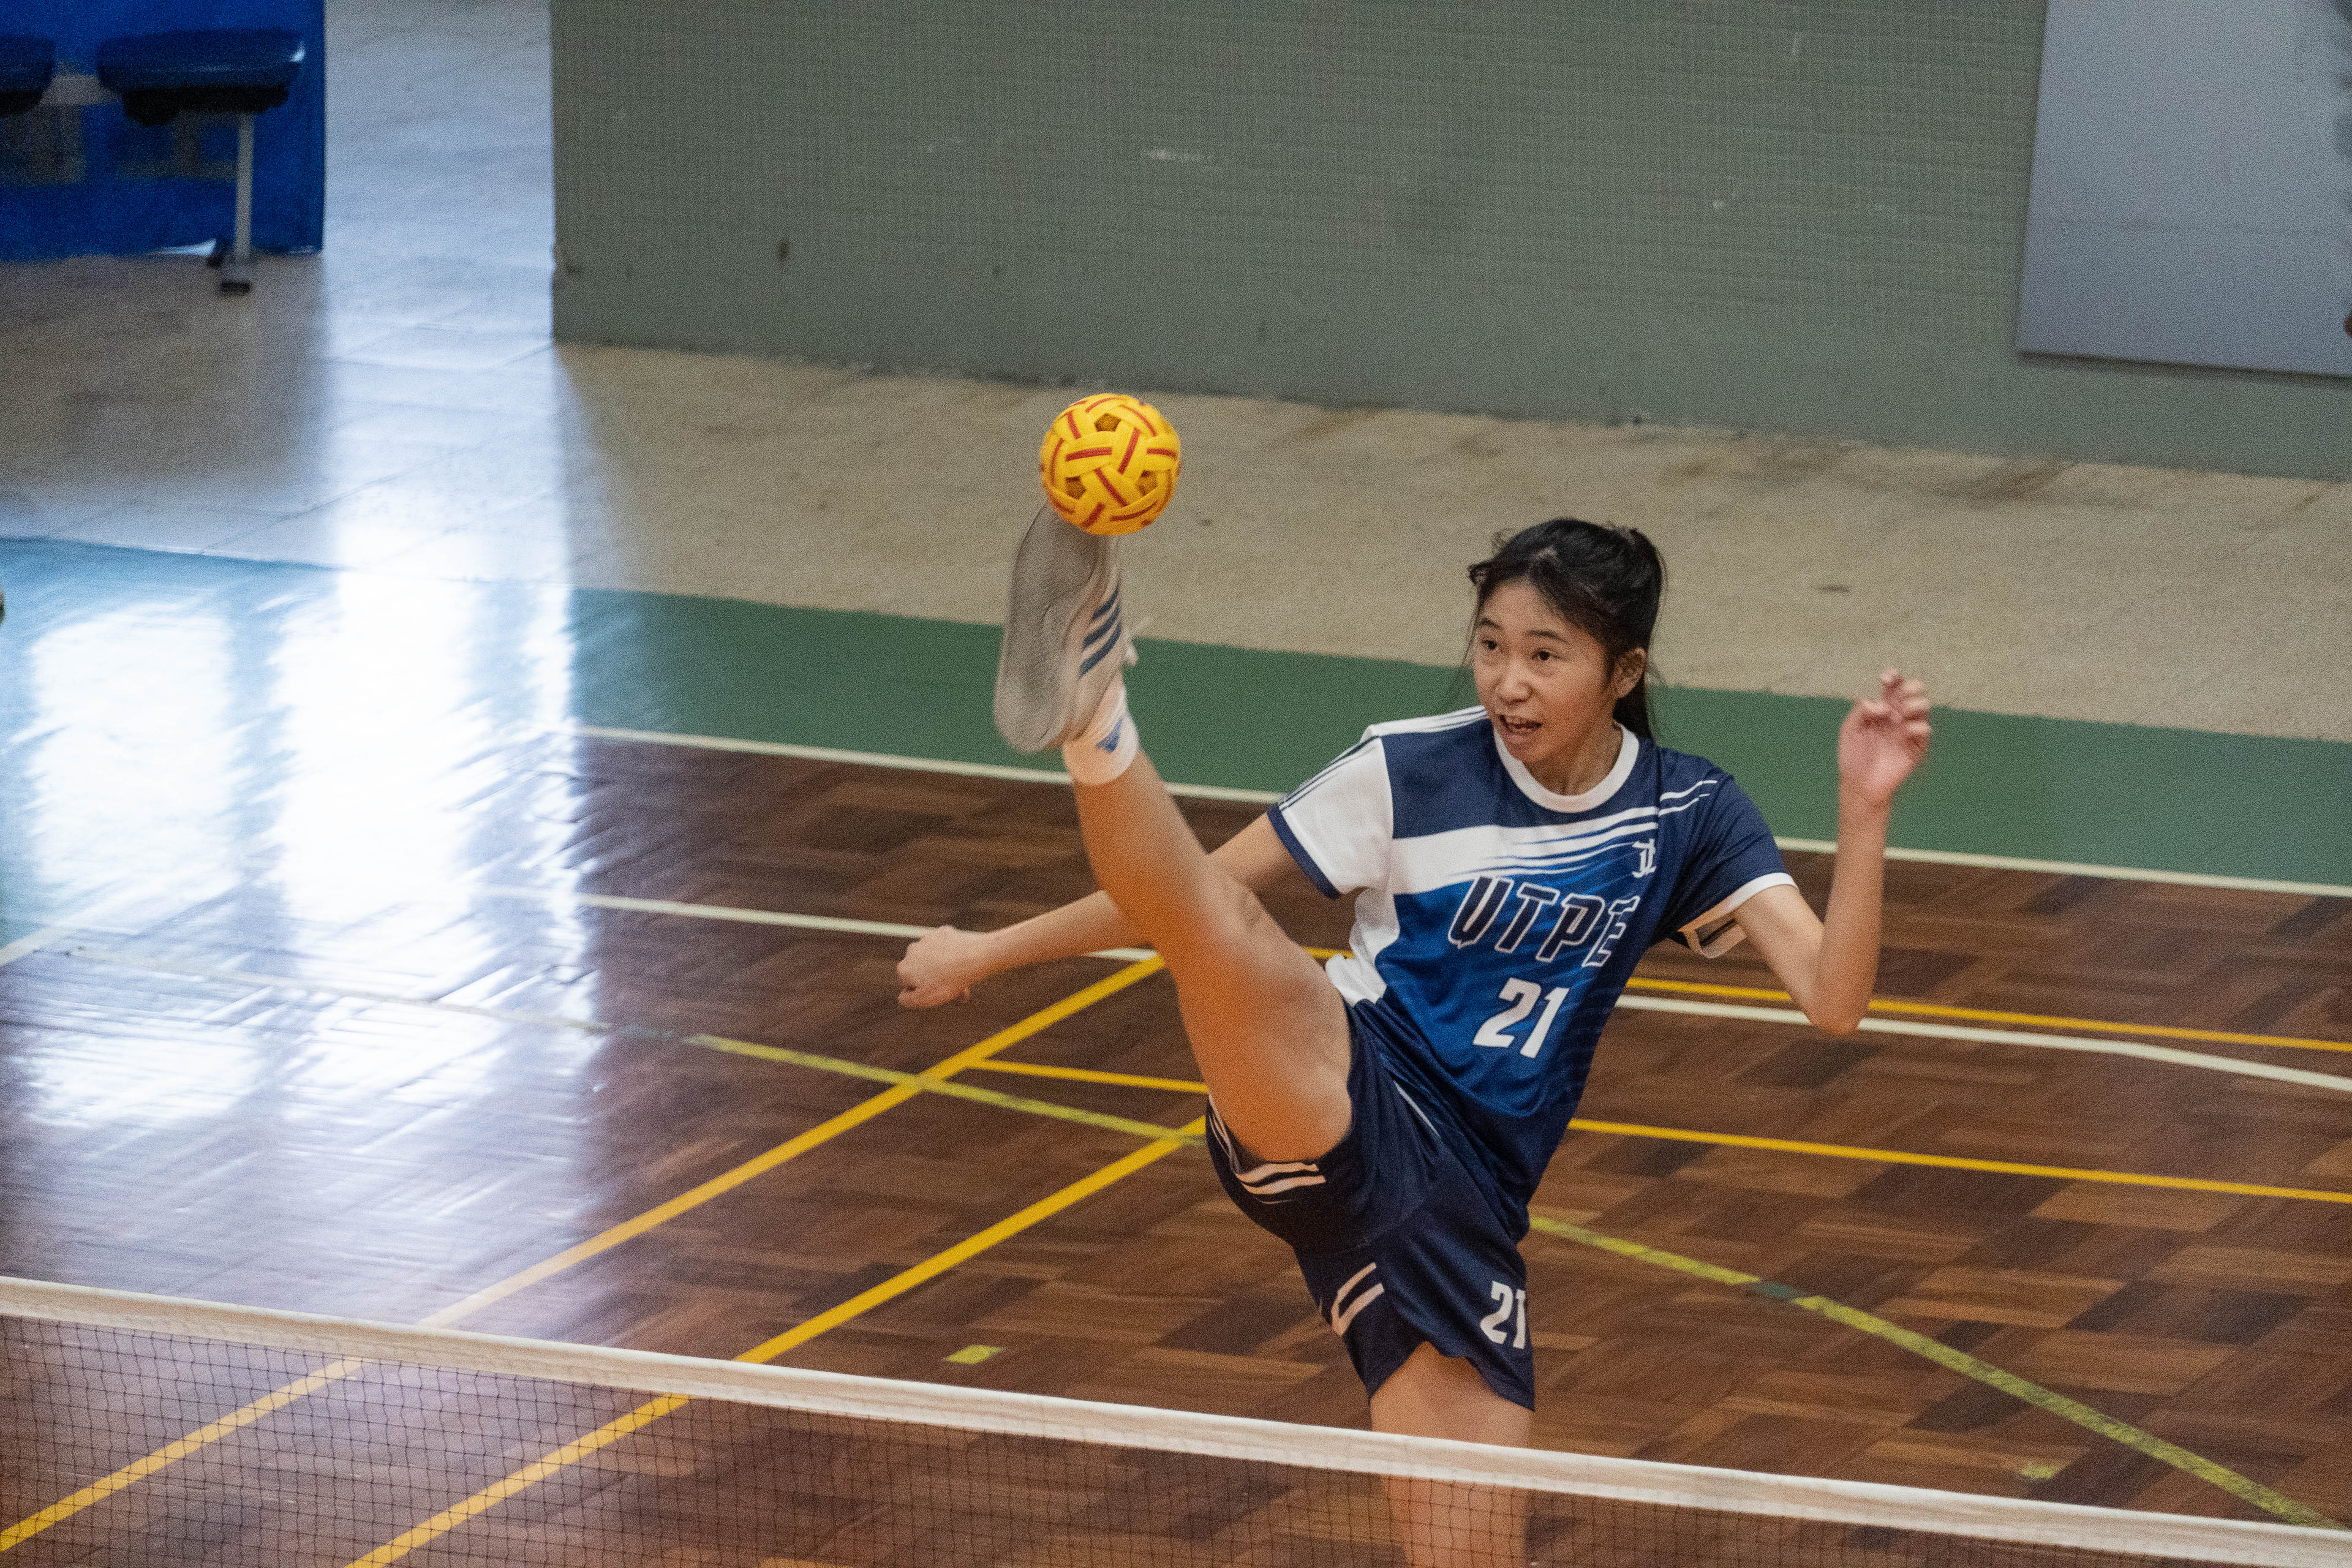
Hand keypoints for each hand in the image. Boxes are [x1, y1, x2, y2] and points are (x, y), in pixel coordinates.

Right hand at [896, 926, 991, 1007]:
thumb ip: (906, 1000)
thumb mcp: (924, 999)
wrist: (973, 957)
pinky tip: (962, 961)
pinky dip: (951, 953)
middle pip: (921, 969)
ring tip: (960, 976)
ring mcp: (927, 939)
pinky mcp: (942, 932)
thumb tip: (902, 996)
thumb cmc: (948, 981)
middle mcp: (911, 951)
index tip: (937, 993)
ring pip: (933, 957)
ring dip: (943, 966)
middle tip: (952, 988)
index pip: (909, 984)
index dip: (922, 990)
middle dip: (934, 978)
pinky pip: (945, 946)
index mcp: (904, 968)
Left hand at [1838, 670, 1931, 810]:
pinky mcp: (1917, 747)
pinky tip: (1903, 731)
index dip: (1893, 677)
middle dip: (1910, 687)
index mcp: (1882, 708)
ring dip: (1914, 704)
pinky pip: (1925, 729)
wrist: (1859, 784)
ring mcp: (1909, 730)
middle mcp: (1898, 715)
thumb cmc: (1853, 756)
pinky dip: (1916, 726)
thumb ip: (1861, 710)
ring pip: (1924, 705)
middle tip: (1897, 699)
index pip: (1893, 686)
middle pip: (1914, 690)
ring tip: (1899, 715)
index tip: (1885, 679)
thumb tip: (1880, 703)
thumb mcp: (1850, 729)